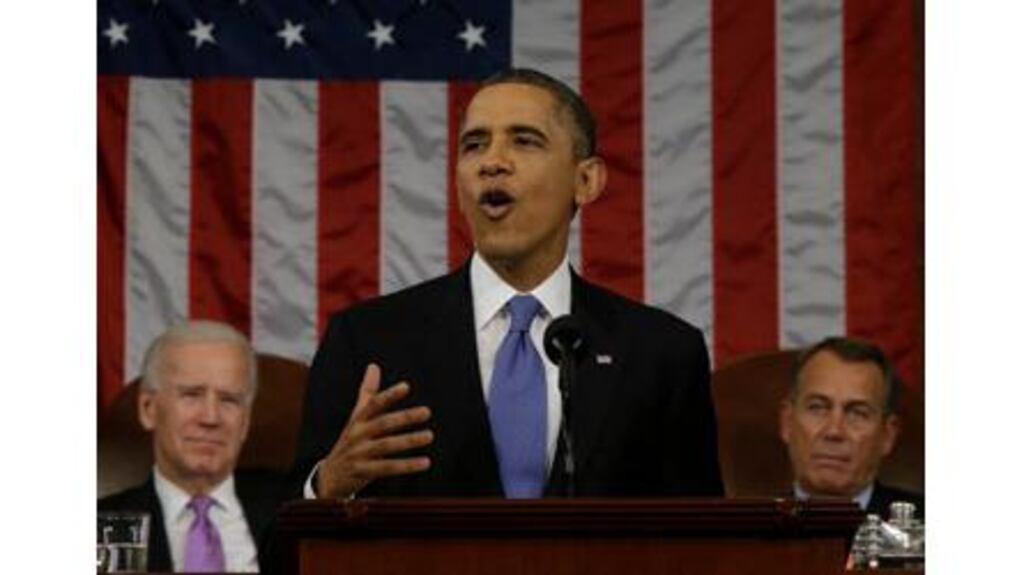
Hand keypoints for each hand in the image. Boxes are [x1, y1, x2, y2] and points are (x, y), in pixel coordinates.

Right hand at [316, 363, 433, 498]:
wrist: (329, 477)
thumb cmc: (350, 442)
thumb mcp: (356, 417)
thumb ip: (367, 393)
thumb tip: (374, 366)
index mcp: (358, 420)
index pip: (374, 404)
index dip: (389, 395)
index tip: (406, 387)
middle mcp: (357, 435)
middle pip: (382, 423)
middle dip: (405, 417)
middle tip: (427, 412)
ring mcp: (359, 454)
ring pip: (386, 445)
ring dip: (409, 441)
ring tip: (429, 435)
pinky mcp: (362, 472)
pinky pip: (387, 468)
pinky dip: (406, 465)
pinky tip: (425, 462)